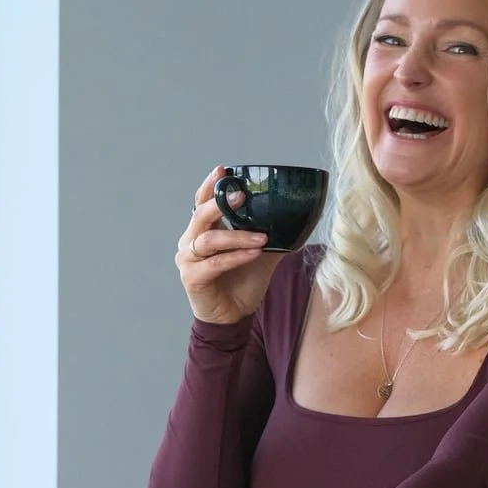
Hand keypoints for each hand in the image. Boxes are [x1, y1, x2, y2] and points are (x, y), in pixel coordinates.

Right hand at [177, 166, 285, 325]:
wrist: (233, 317)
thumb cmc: (241, 282)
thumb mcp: (259, 253)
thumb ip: (270, 234)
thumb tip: (299, 218)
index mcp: (203, 231)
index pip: (202, 202)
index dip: (211, 186)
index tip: (223, 170)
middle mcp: (191, 242)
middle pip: (201, 214)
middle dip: (221, 202)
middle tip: (243, 195)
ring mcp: (188, 260)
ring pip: (210, 239)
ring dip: (238, 236)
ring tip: (262, 237)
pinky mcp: (192, 279)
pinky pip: (216, 263)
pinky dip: (236, 256)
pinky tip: (254, 253)